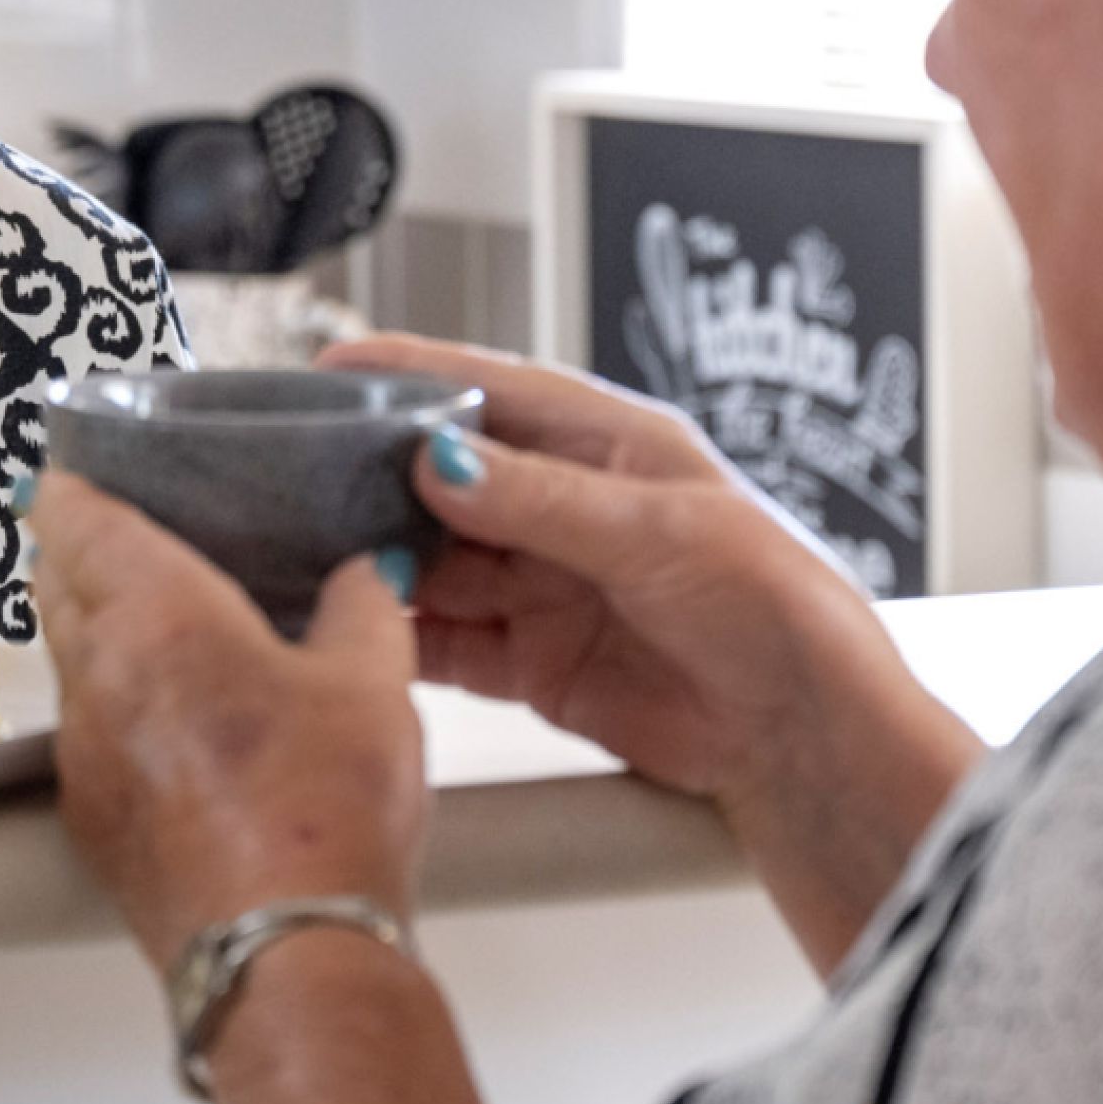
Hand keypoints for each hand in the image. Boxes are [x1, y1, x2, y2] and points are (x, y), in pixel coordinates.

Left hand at [32, 472, 428, 972]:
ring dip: (103, 634)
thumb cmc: (324, 816)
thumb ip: (363, 606)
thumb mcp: (374, 685)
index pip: (75, 515)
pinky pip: (86, 736)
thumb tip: (365, 569)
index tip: (84, 462)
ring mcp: (81, 755)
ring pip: (69, 661)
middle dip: (86, 551)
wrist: (287, 958)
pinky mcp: (89, 821)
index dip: (75, 479)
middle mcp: (96, 676)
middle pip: (57, 581)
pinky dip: (117, 710)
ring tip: (173, 631)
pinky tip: (180, 727)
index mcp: (155, 615)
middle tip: (138, 537)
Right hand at [322, 335, 976, 970]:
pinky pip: (448, 639)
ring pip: (437, 561)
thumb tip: (441, 459)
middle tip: (296, 477)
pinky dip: (400, 633)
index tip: (332, 367)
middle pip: (448, 481)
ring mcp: (548, 586)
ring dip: (380, 560)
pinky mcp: (536, 661)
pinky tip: (357, 625)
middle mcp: (572, 510)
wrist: (806, 735)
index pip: (492, 392)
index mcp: (612, 447)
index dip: (410, 374)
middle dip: (375, 478)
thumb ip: (541, 499)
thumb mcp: (658, 530)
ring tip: (310, 554)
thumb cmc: (779, 608)